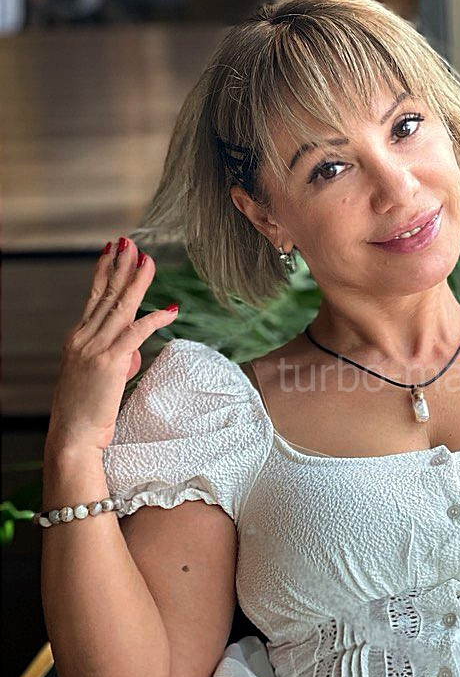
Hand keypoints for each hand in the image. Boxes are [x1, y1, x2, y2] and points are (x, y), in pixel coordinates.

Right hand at [46, 237, 178, 454]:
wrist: (72, 435)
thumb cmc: (87, 410)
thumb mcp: (99, 377)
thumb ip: (116, 358)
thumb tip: (134, 352)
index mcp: (77, 338)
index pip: (93, 297)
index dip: (103, 271)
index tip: (112, 250)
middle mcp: (83, 338)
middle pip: (105, 294)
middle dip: (119, 265)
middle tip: (130, 241)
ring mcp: (94, 348)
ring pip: (120, 307)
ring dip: (136, 281)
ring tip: (147, 260)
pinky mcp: (109, 363)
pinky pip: (135, 334)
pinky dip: (154, 320)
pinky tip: (170, 309)